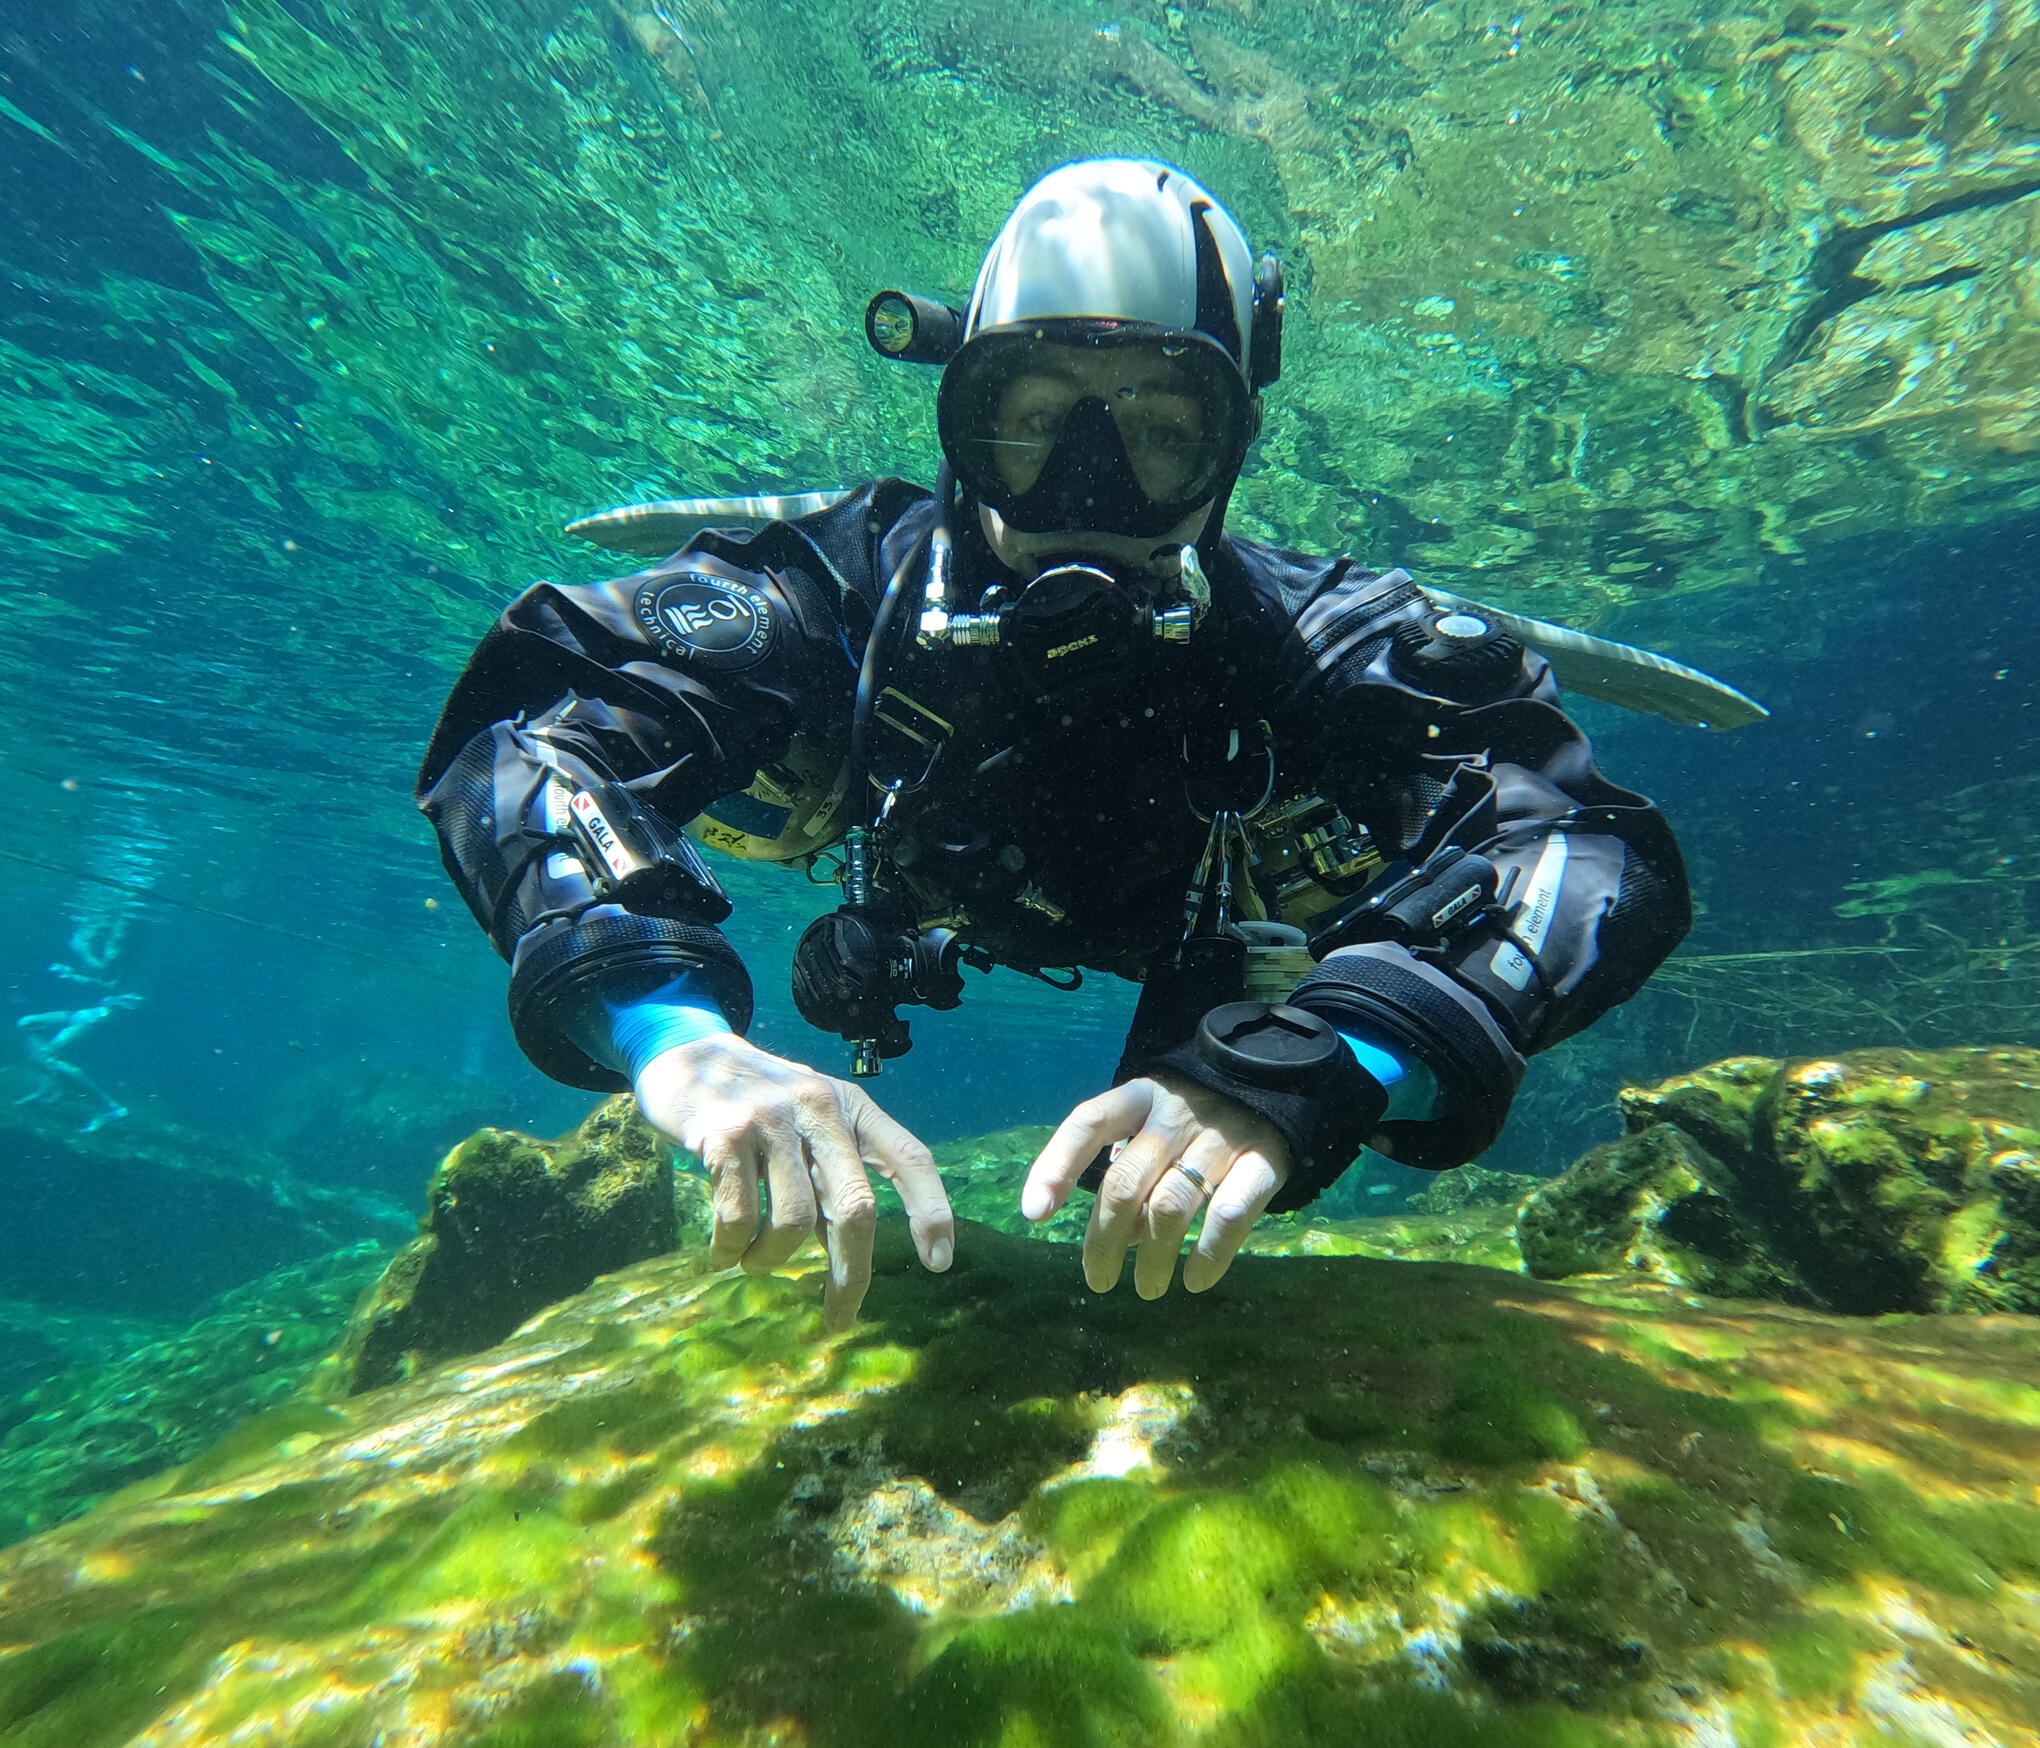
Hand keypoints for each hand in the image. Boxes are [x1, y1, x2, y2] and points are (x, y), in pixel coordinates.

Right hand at [633, 1033, 953, 1328]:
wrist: (687, 1055)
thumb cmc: (760, 1104)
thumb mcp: (812, 1120)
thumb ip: (835, 1174)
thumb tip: (851, 1259)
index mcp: (852, 1106)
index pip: (909, 1157)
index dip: (931, 1209)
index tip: (940, 1261)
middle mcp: (820, 1108)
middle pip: (855, 1206)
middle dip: (850, 1274)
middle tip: (840, 1316)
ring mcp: (771, 1119)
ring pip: (794, 1220)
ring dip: (772, 1259)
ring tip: (754, 1262)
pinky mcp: (724, 1134)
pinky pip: (738, 1217)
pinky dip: (730, 1249)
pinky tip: (724, 1251)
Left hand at [1022, 1073, 1290, 1297]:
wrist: (1274, 1085)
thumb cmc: (1194, 1119)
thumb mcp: (1153, 1126)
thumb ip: (1128, 1173)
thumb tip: (1117, 1238)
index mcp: (1140, 1096)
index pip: (1089, 1123)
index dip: (1057, 1166)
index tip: (1034, 1214)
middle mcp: (1175, 1114)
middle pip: (1125, 1182)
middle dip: (1104, 1239)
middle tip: (1098, 1280)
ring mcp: (1221, 1136)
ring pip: (1171, 1206)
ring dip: (1153, 1258)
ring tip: (1147, 1288)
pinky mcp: (1264, 1161)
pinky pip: (1229, 1215)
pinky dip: (1209, 1255)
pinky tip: (1195, 1281)